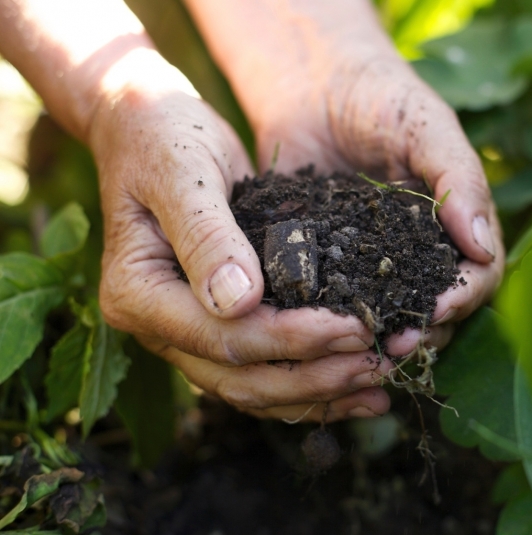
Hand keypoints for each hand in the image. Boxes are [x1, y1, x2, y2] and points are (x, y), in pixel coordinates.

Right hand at [90, 50, 392, 422]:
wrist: (149, 128)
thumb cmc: (163, 138)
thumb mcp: (184, 173)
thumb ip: (206, 235)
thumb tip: (239, 301)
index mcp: (137, 293)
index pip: (222, 336)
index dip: (292, 339)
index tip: (355, 328)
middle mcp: (157, 326)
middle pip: (239, 377)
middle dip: (314, 377)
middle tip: (378, 366)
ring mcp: (184, 332)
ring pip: (252, 387)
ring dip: (317, 393)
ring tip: (378, 387)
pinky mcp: (215, 325)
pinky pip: (260, 370)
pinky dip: (307, 383)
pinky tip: (355, 386)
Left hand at [186, 1, 504, 359]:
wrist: (312, 85)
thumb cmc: (381, 97)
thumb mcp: (426, 128)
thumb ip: (458, 180)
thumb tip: (483, 248)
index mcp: (455, 225)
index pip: (478, 276)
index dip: (463, 299)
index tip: (436, 310)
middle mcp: (419, 252)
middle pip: (437, 308)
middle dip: (421, 330)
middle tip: (393, 345)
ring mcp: (373, 261)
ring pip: (389, 314)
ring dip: (380, 337)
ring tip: (360, 350)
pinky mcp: (328, 263)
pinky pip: (337, 299)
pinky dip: (334, 320)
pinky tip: (319, 332)